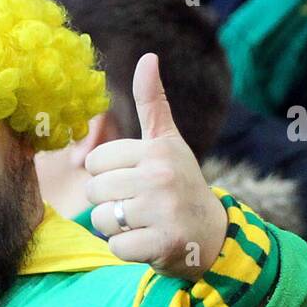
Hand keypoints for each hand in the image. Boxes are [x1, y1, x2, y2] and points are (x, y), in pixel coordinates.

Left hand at [85, 54, 227, 281]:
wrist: (213, 235)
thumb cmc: (181, 184)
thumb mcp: (168, 142)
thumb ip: (153, 103)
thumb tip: (148, 56)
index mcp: (156, 150)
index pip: (93, 162)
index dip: (107, 176)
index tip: (135, 181)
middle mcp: (161, 176)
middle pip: (93, 191)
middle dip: (109, 203)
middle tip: (139, 206)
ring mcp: (163, 210)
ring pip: (101, 220)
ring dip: (116, 228)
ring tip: (143, 223)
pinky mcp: (163, 243)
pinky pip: (115, 247)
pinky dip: (126, 250)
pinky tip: (148, 242)